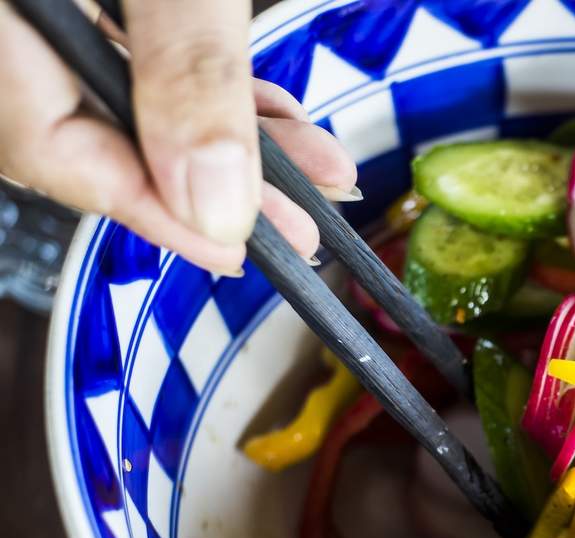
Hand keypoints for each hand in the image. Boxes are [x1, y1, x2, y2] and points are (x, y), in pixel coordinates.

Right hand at [0, 0, 357, 275]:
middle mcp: (8, 26)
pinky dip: (203, 89)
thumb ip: (187, 72)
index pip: (54, 154)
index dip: (158, 215)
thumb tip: (215, 205)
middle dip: (215, 188)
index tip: (240, 252)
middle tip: (303, 227)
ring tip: (319, 170)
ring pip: (124, 96)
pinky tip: (271, 114)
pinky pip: (131, 55)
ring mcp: (41, 9)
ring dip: (228, 140)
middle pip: (96, 136)